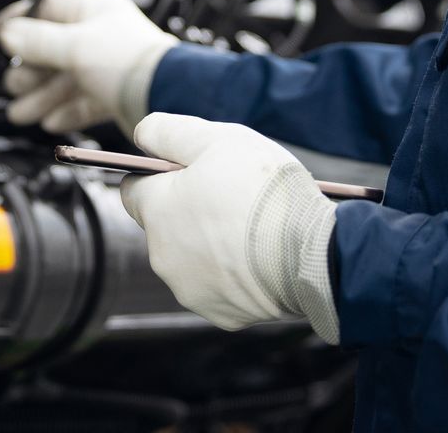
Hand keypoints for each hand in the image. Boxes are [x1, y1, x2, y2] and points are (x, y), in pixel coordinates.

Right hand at [0, 0, 177, 133]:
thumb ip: (38, 41)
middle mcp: (100, 37)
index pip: (48, 8)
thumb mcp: (75, 46)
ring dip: (40, 96)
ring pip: (64, 80)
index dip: (20, 22)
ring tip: (21, 111)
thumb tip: (9, 33)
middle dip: (29, 70)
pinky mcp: (113, 95)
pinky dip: (65, 111)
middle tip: (12, 83)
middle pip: (52, 50)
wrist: (166, 97)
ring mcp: (106, 66)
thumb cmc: (133, 62)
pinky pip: (81, 102)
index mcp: (94, 11)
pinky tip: (51, 121)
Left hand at [120, 113, 338, 341]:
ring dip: (212, 243)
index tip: (191, 171)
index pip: (135, 189)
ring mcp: (191, 290)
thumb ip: (169, 132)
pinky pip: (220, 286)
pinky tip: (261, 256)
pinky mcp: (221, 314)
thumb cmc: (263, 191)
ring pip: (192, 258)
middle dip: (190, 210)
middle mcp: (162, 256)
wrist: (312, 254)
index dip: (162, 176)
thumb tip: (142, 136)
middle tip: (232, 195)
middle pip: (166, 225)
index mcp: (156, 211)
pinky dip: (235, 273)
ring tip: (252, 227)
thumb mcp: (216, 139)